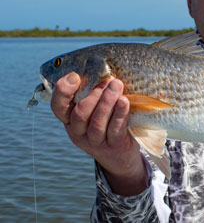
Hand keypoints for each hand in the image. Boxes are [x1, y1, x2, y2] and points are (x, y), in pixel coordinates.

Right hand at [50, 72, 147, 194]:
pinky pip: (115, 129)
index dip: (62, 92)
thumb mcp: (96, 110)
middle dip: (94, 94)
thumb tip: (102, 66)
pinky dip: (120, 114)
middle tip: (108, 79)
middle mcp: (78, 132)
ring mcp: (95, 141)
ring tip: (117, 85)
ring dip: (107, 102)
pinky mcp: (113, 146)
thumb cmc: (108, 123)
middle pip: (80, 114)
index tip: (74, 76)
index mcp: (70, 120)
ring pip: (97, 122)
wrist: (120, 157)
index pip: (58, 107)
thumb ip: (94, 93)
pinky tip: (125, 101)